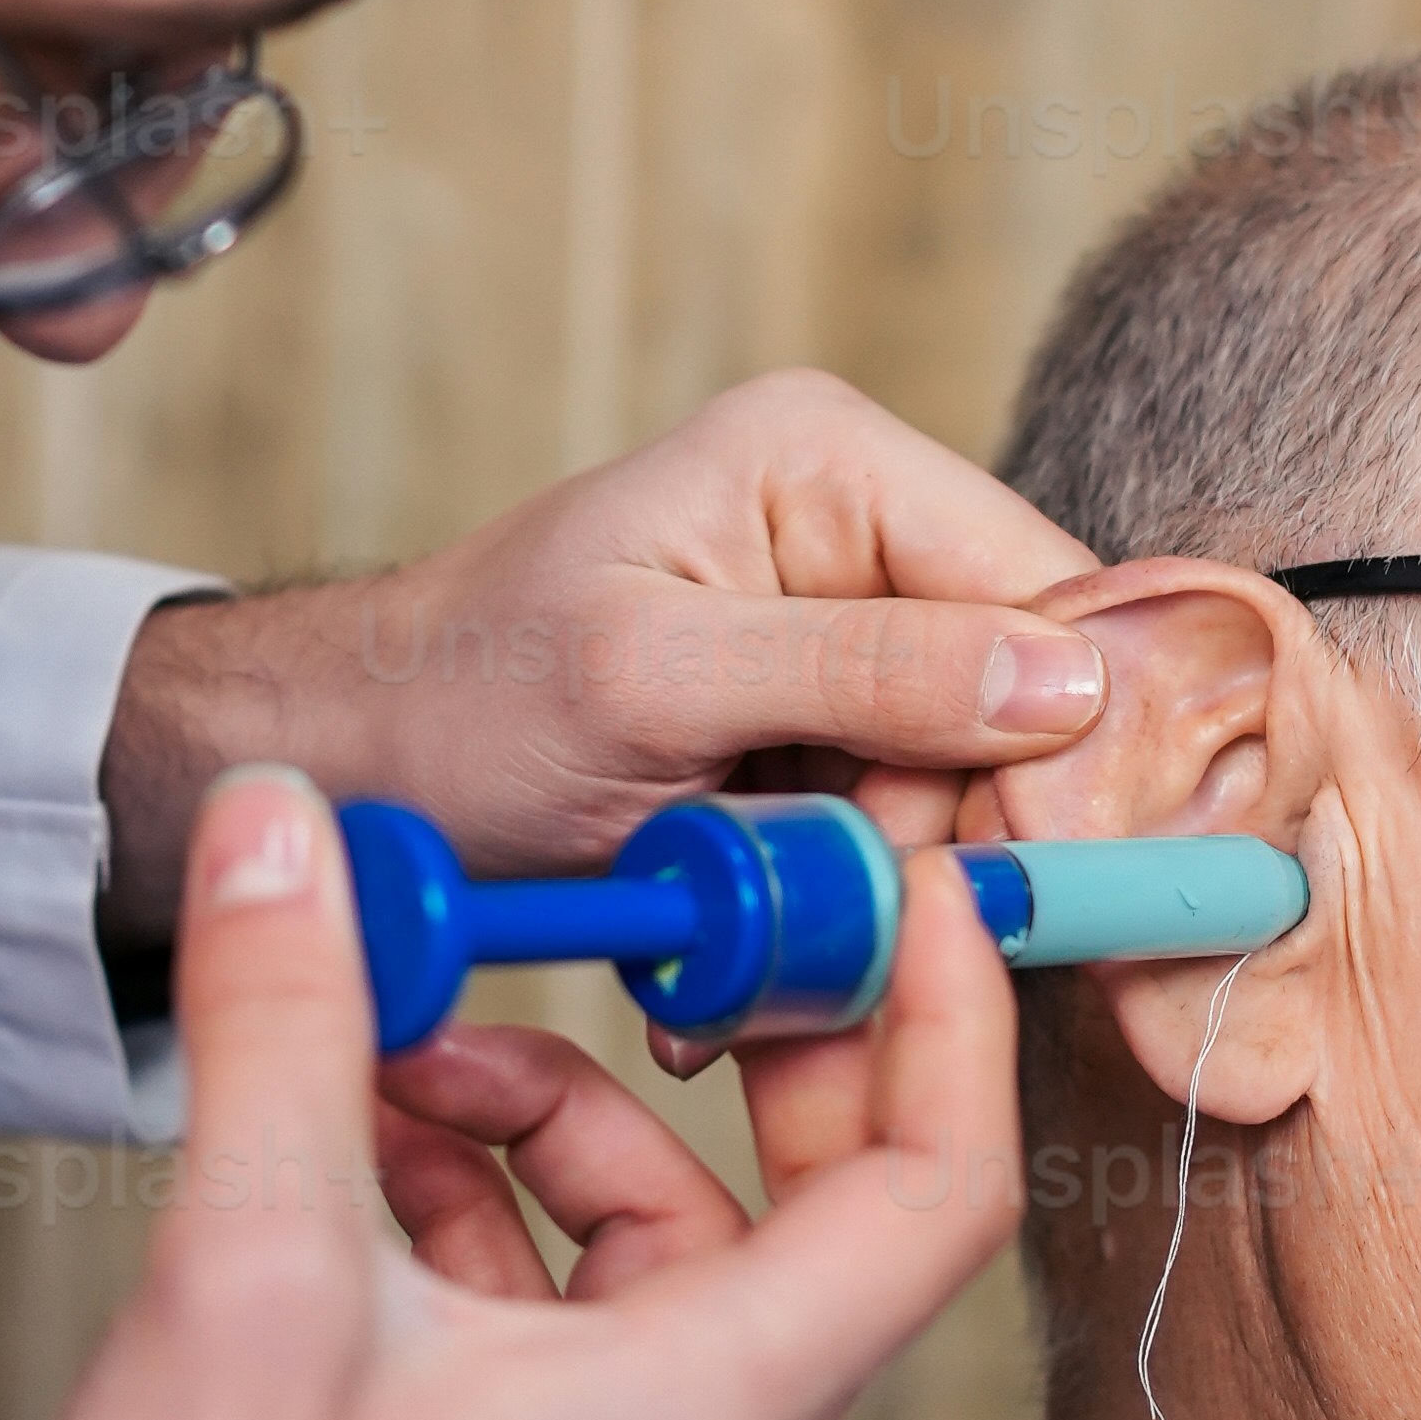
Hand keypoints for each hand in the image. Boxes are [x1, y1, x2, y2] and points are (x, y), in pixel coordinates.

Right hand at [0, 757, 1019, 1419]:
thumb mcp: (251, 1265)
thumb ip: (288, 1021)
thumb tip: (286, 831)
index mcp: (716, 1404)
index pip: (939, 1186)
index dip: (949, 1014)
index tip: (914, 883)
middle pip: (814, 1197)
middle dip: (735, 1038)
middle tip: (657, 918)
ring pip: (665, 1242)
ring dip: (552, 1122)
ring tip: (391, 1055)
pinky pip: (573, 1309)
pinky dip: (491, 1210)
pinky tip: (358, 1157)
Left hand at [93, 370, 1107, 936]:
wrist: (352, 771)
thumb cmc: (460, 703)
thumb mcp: (653, 686)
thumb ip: (863, 672)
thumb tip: (1068, 683)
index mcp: (832, 461)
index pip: (1051, 597)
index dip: (1061, 746)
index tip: (1014, 886)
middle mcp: (860, 523)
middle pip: (1020, 706)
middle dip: (934, 842)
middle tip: (826, 932)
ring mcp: (843, 628)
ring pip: (963, 791)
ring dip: (868, 898)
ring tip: (744, 958)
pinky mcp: (818, 725)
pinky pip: (889, 828)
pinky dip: (826, 908)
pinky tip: (737, 946)